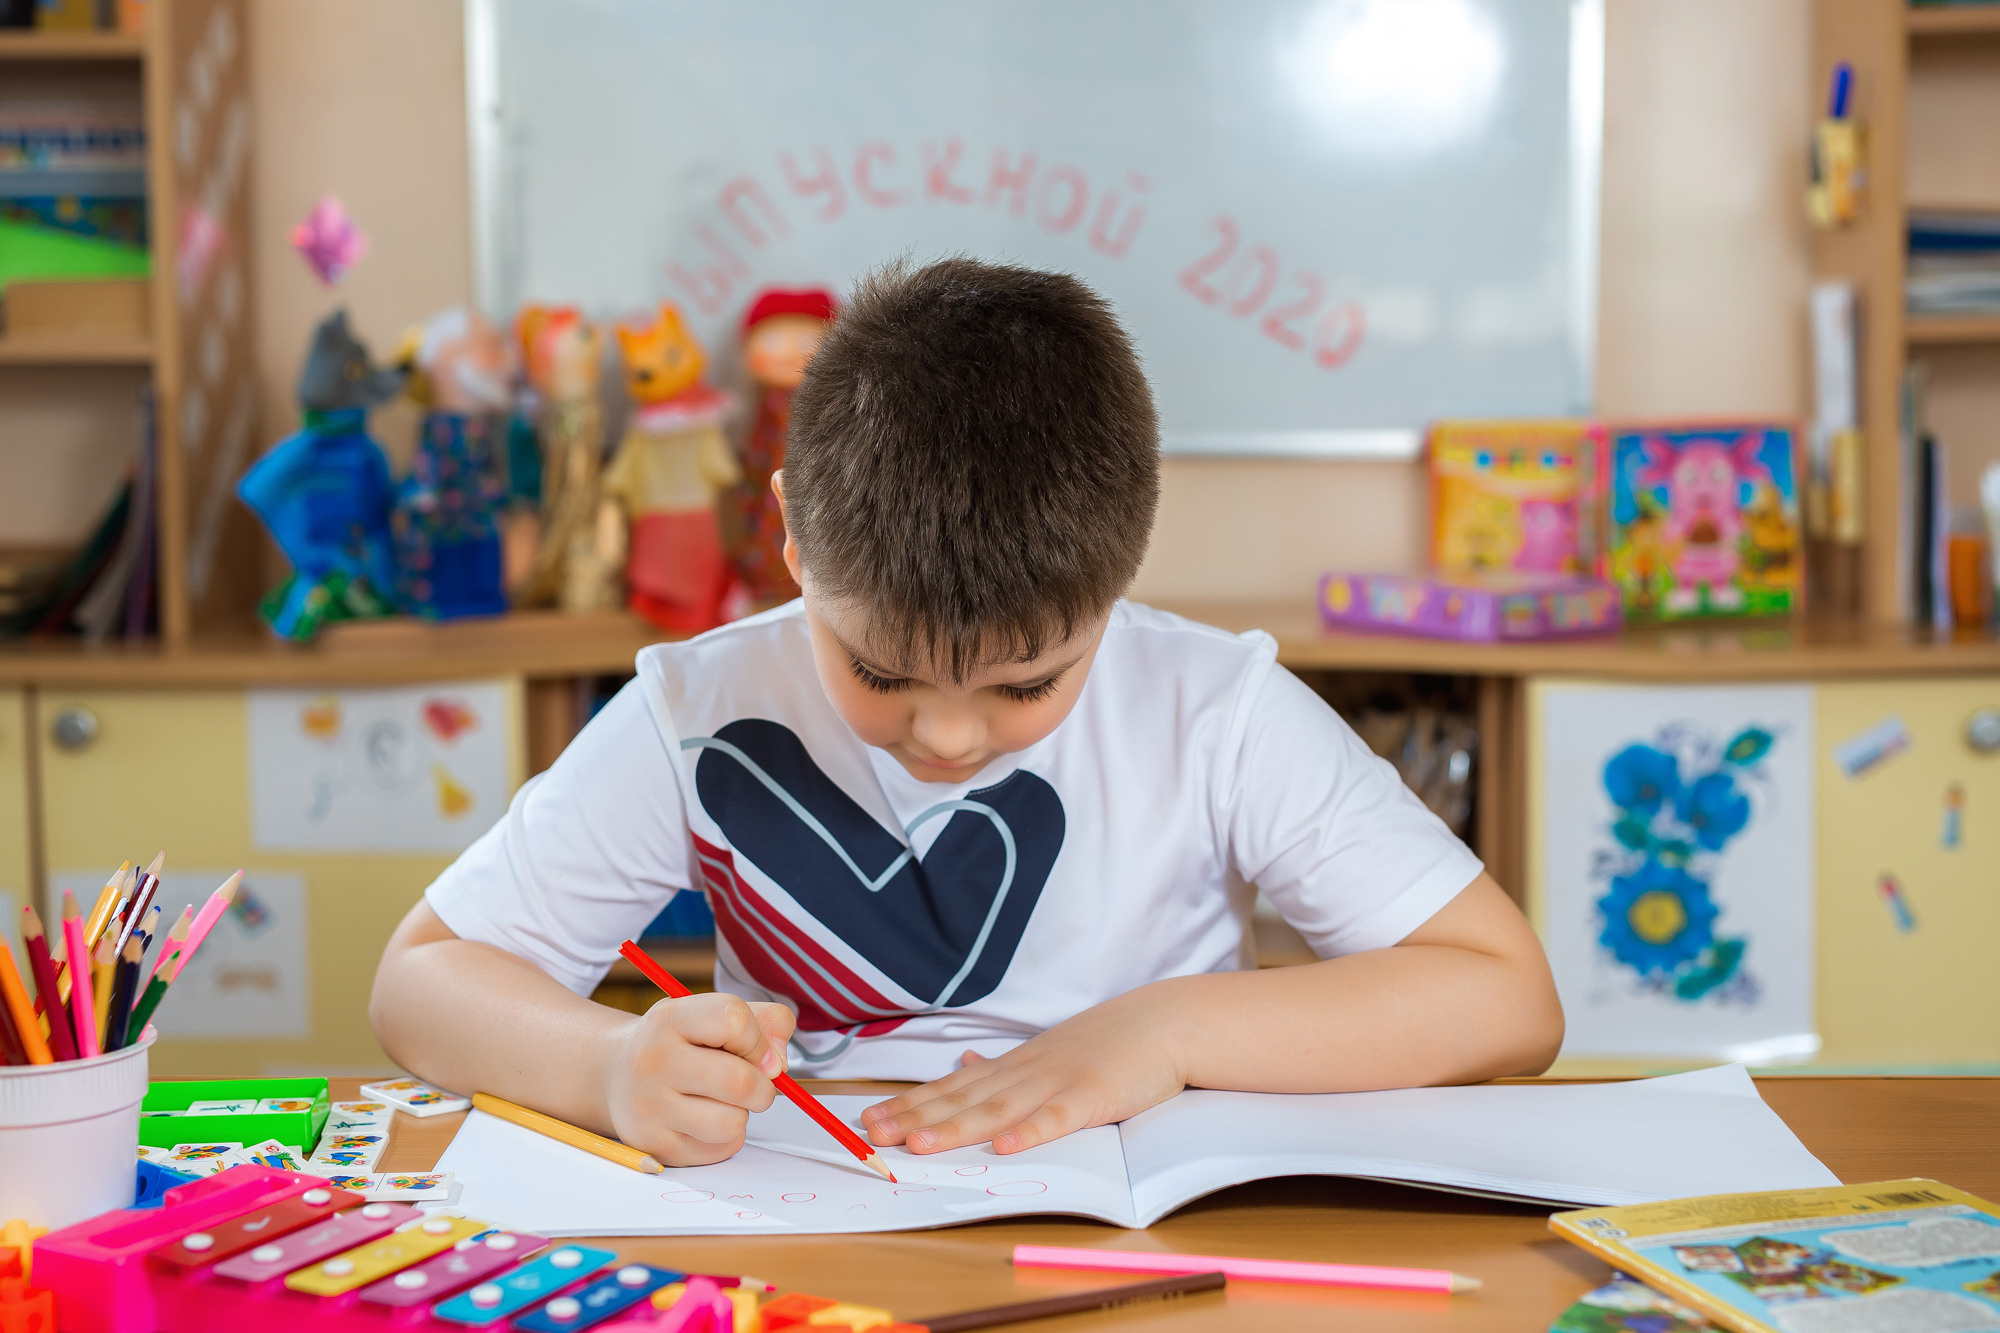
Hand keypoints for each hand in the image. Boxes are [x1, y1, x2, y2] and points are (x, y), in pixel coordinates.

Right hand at [603, 992, 794, 1165]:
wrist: (613, 1074)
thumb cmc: (678, 1042)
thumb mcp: (711, 1014)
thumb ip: (763, 1021)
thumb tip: (779, 1062)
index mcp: (671, 1019)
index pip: (733, 1019)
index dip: (760, 1039)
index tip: (757, 1051)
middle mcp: (654, 1061)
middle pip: (740, 1082)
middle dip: (762, 1086)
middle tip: (752, 1083)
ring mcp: (649, 1108)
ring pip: (732, 1122)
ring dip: (741, 1114)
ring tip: (720, 1101)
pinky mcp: (654, 1146)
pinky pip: (721, 1149)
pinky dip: (725, 1137)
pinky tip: (703, 1120)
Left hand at [860, 987, 1186, 1154]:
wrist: (1162, 1022)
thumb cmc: (1106, 1043)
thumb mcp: (1046, 1051)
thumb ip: (1003, 1065)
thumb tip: (963, 1062)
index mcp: (1014, 1067)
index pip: (951, 1088)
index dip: (909, 1103)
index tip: (868, 1117)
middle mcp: (1026, 1073)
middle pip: (963, 1100)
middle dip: (915, 1117)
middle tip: (871, 1133)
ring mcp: (1057, 1083)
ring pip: (998, 1110)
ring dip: (956, 1127)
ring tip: (918, 1144)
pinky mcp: (1093, 1096)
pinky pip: (1057, 1118)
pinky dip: (1029, 1133)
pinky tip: (1002, 1147)